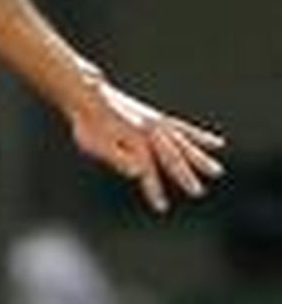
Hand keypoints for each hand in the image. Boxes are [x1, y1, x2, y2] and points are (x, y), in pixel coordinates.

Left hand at [67, 73, 224, 213]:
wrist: (87, 96)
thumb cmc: (88, 124)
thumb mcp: (96, 145)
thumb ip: (117, 158)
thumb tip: (138, 172)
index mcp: (136, 140)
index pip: (148, 171)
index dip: (153, 189)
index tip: (160, 207)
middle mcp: (151, 131)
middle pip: (173, 156)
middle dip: (185, 175)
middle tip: (197, 192)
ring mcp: (157, 123)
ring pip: (184, 143)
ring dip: (199, 158)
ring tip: (216, 172)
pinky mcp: (157, 119)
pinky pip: (183, 128)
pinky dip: (199, 136)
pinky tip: (216, 143)